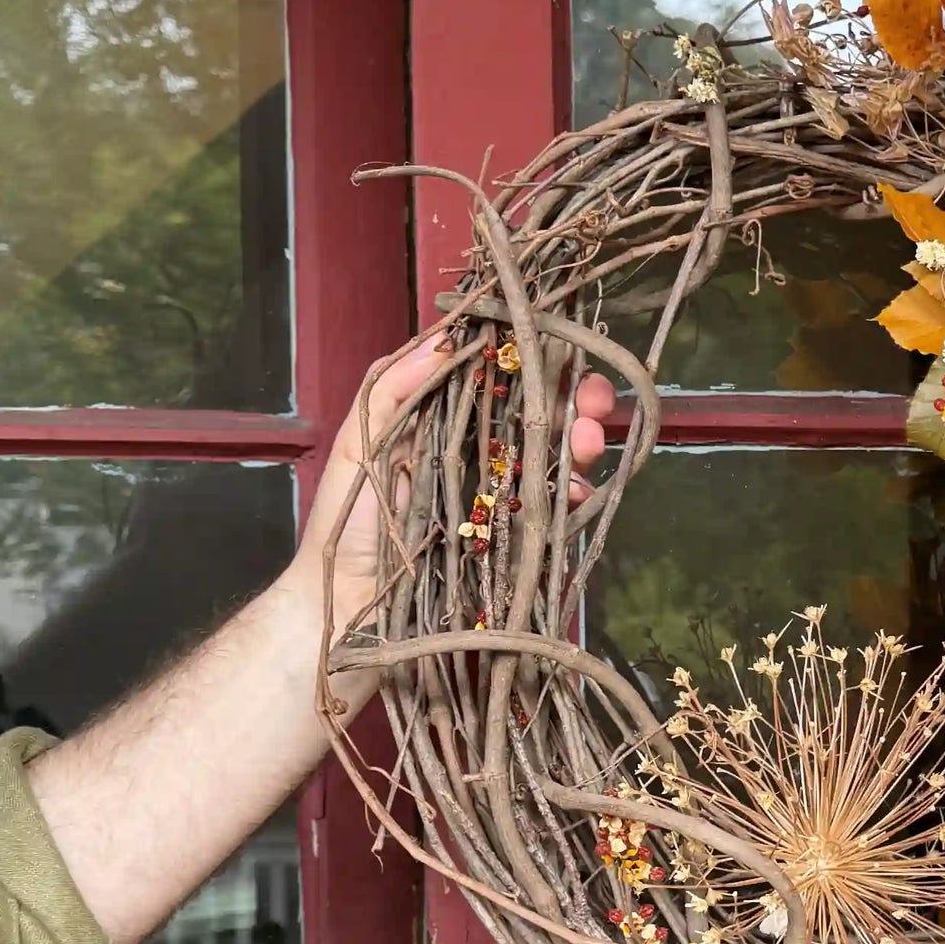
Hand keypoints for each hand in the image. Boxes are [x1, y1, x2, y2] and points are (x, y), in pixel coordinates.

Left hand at [286, 334, 619, 642]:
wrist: (350, 604)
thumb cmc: (347, 525)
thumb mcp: (359, 446)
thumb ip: (392, 390)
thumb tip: (444, 339)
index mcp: (445, 426)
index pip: (501, 384)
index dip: (534, 365)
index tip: (560, 350)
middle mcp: (479, 456)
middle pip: (539, 417)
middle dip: (576, 402)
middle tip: (598, 399)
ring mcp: (500, 499)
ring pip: (556, 459)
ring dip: (583, 442)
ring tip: (592, 439)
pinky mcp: (512, 541)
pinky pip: (555, 512)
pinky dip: (575, 497)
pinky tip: (581, 489)